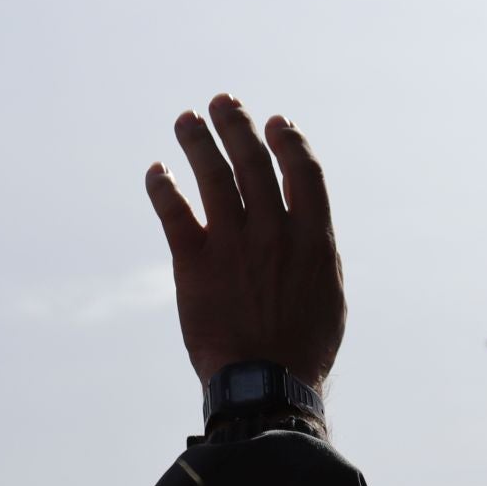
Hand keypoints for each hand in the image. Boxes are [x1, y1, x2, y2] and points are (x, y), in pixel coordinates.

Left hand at [144, 96, 345, 388]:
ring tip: (186, 120)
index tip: (276, 123)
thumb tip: (309, 225)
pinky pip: (175, 213)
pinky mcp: (195, 263)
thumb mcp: (329, 295)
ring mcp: (233, 245)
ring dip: (198, 142)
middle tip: (222, 102)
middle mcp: (273, 232)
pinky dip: (164, 188)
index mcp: (313, 239)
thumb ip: (317, 253)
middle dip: (236, 126)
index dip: (289, 142)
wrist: (265, 383)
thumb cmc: (303, 347)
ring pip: (213, 177)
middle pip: (253, 162)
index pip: (303, 172)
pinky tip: (157, 171)